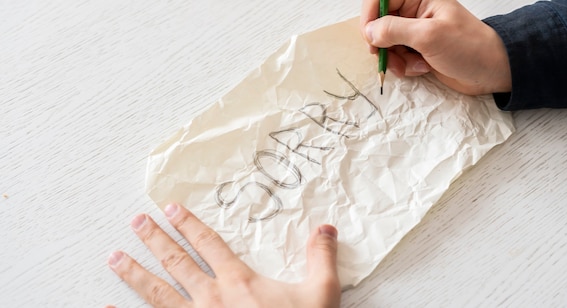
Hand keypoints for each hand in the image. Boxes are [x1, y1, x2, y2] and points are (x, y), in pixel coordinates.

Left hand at [107, 203, 340, 306]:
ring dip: (135, 274)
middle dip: (155, 240)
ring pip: (158, 294)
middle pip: (177, 263)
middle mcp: (211, 299)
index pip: (209, 245)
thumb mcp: (321, 294)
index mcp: (239, 283)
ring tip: (114, 256)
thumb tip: (325, 228)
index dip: (189, 224)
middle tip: (136, 222)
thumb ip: (321, 259)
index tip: (170, 208)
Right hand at [360, 0, 511, 94]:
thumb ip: (395, 30)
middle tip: (389, 58)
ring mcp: (415, 31)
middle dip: (382, 44)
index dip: (370, 17)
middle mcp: (415, 12)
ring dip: (395, 58)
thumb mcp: (429, 36)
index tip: (370, 38)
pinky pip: (396, 56)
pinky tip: (421, 68)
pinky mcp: (417, 49)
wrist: (491, 70)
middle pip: (379, 23)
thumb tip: (369, 32)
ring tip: (413, 66)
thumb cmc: (468, 48)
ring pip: (386, 43)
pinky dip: (403, 66)